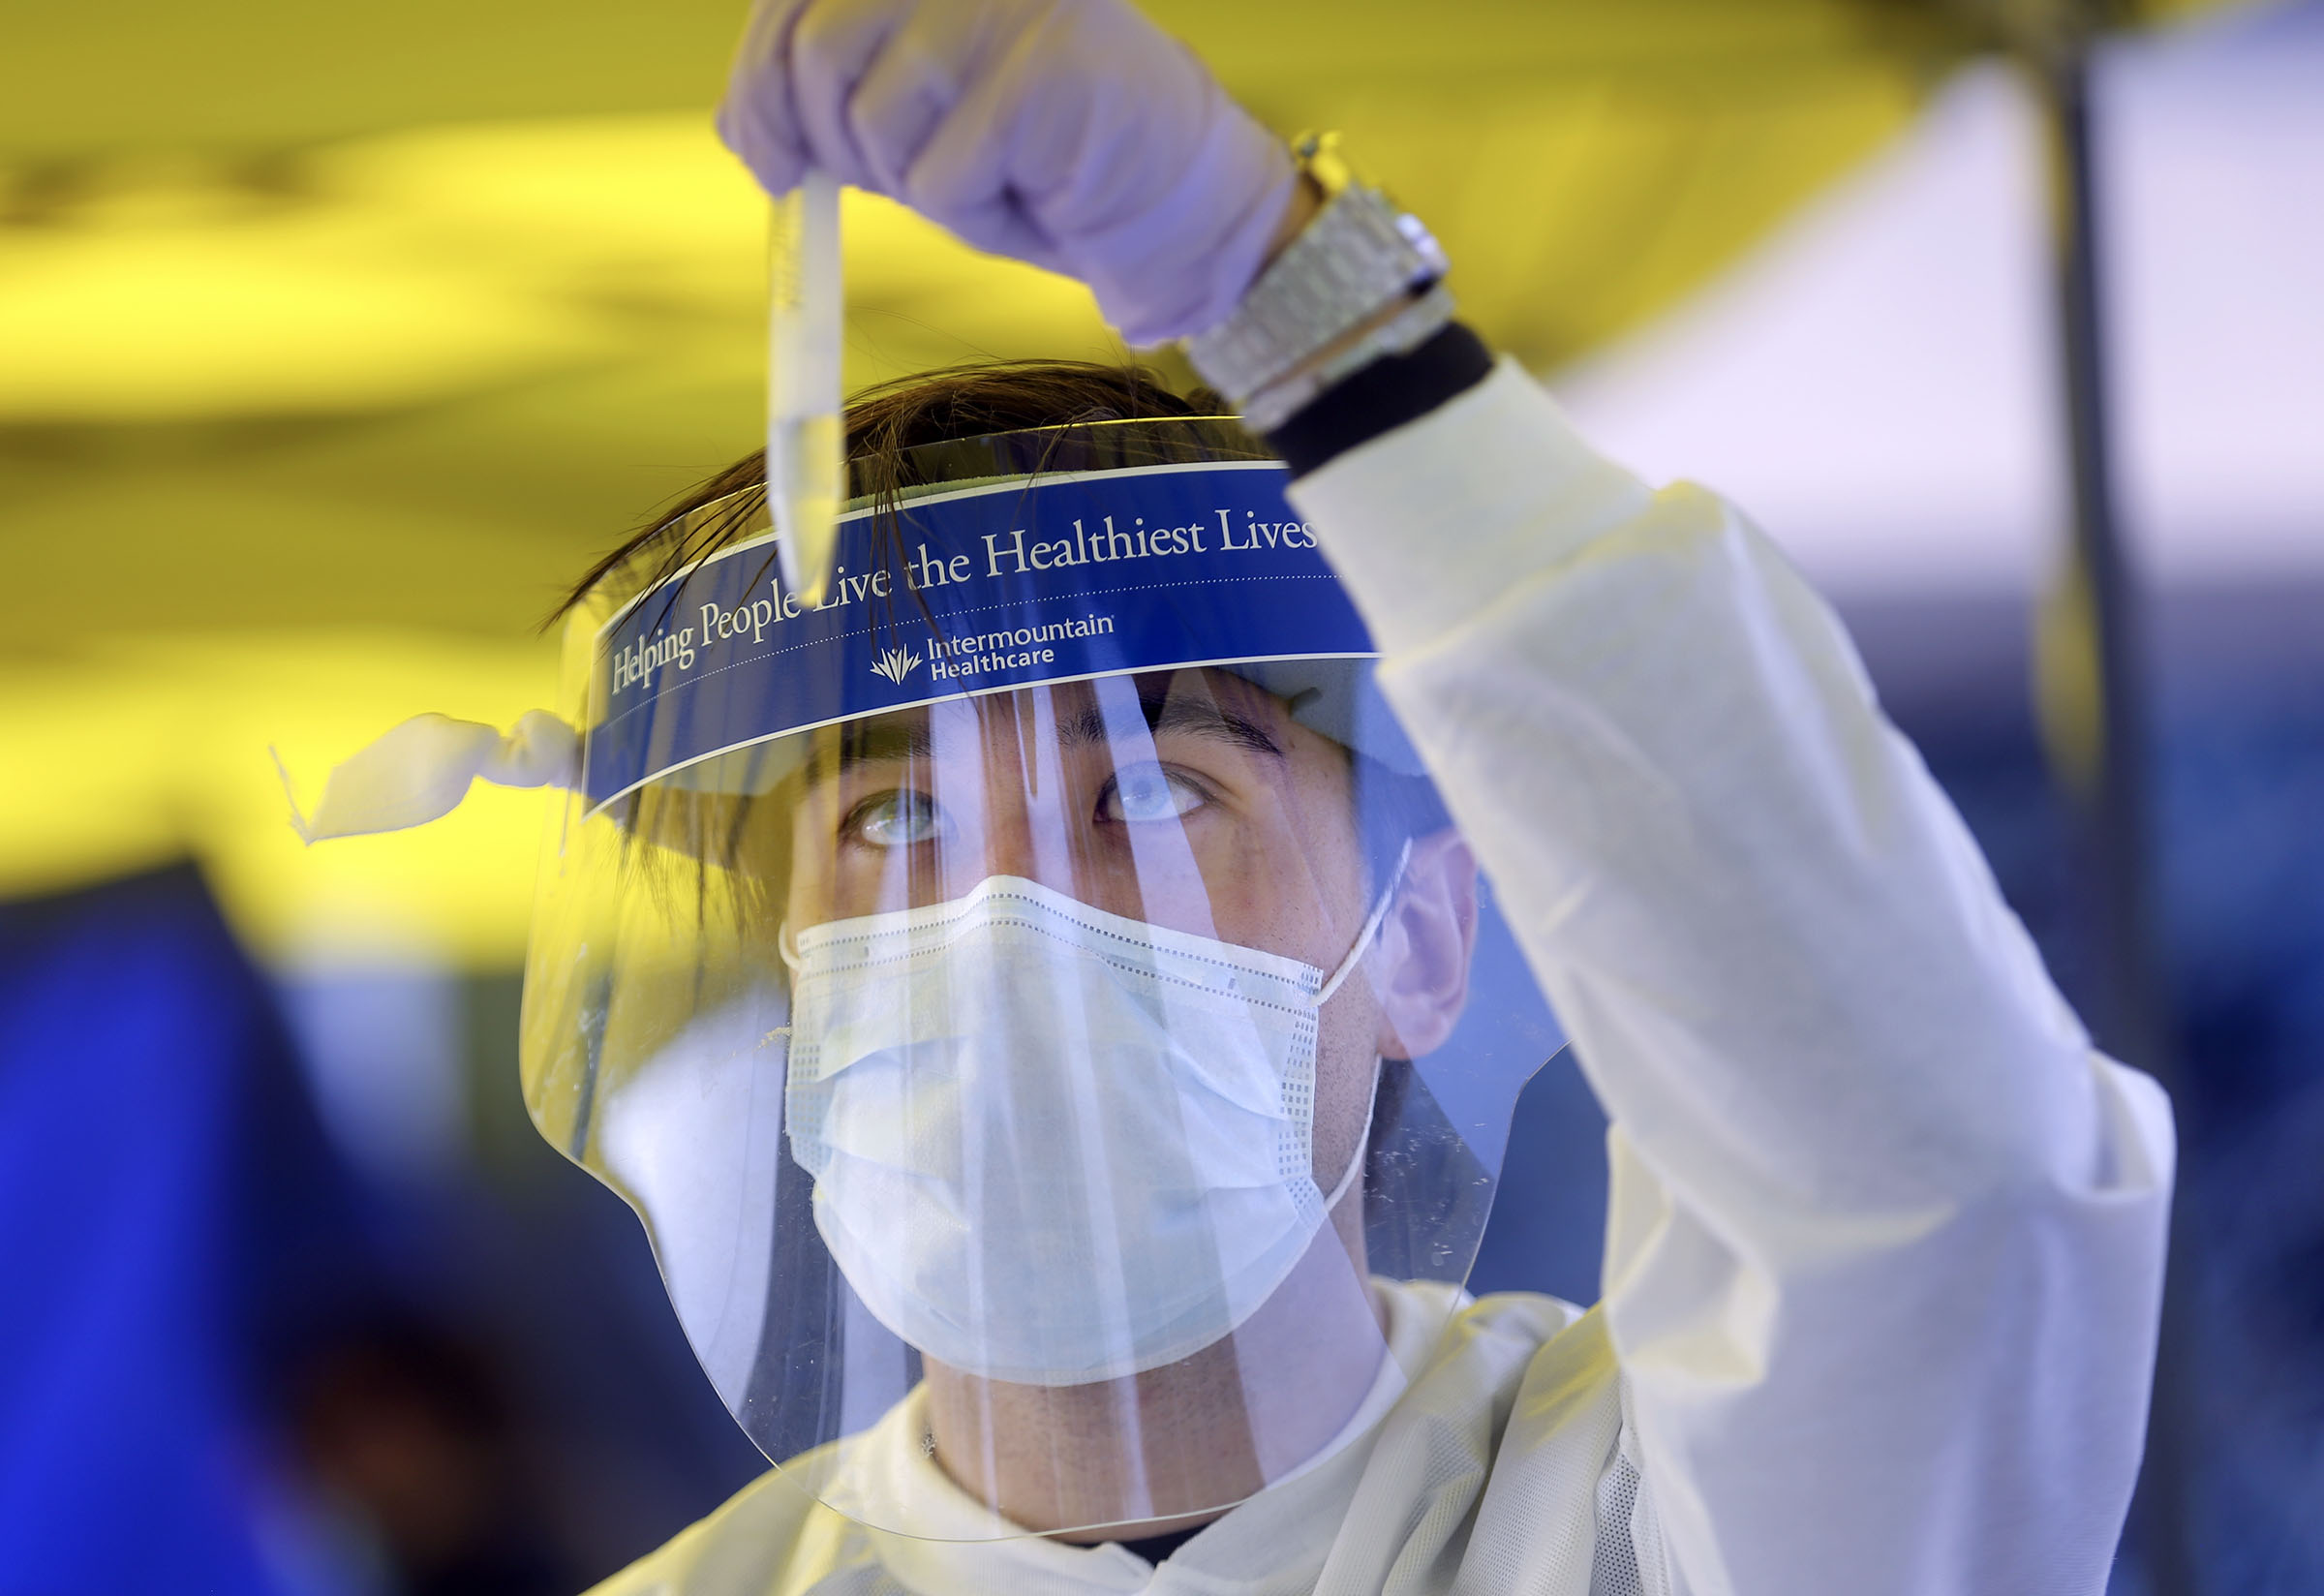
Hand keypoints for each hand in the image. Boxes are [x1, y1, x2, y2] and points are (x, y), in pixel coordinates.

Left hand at [716, 0, 1297, 344]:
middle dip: (820, 141)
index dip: (757, 77)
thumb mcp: (923, 123)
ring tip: (979, 179)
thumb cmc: (1048, 167)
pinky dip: (966, 211)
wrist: (1177, 208)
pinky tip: (1024, 194)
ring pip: (871, 117)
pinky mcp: (1040, 70)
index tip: (760, 152)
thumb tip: (748, 125)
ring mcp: (1008, 6)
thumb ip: (844, 97)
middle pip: (818, 48)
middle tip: (857, 187)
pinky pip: (938, 174)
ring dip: (910, 181)